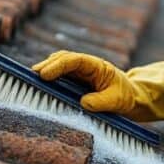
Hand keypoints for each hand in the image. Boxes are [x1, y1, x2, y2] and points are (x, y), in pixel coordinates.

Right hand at [32, 51, 163, 120]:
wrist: (132, 99)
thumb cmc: (126, 97)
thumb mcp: (117, 101)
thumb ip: (102, 101)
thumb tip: (83, 103)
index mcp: (97, 66)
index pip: (74, 60)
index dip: (58, 65)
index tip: (45, 74)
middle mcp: (86, 66)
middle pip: (62, 59)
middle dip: (47, 66)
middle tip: (32, 76)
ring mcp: (79, 73)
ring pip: (58, 66)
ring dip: (45, 71)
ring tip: (31, 80)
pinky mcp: (75, 81)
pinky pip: (59, 77)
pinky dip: (49, 80)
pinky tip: (38, 86)